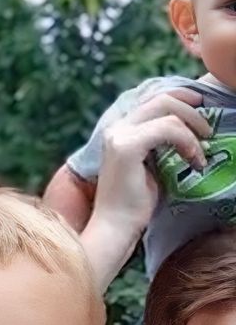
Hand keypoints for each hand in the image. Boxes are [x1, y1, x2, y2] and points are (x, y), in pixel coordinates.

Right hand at [95, 87, 208, 228]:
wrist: (115, 226)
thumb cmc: (135, 203)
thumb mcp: (152, 164)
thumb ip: (161, 143)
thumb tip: (187, 129)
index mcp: (119, 131)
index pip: (151, 100)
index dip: (179, 98)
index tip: (201, 108)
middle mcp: (116, 128)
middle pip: (161, 99)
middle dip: (191, 109)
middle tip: (208, 131)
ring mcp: (118, 135)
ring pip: (166, 108)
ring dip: (192, 126)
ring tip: (202, 150)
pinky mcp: (127, 147)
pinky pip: (167, 128)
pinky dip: (187, 141)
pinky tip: (194, 160)